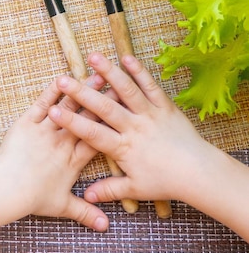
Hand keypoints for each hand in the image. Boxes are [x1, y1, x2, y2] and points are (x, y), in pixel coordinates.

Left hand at [0, 74, 109, 231]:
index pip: (99, 137)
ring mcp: (46, 130)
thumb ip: (85, 213)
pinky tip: (61, 78)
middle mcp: (64, 142)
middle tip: (118, 84)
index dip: (113, 123)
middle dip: (103, 100)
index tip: (127, 111)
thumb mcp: (62, 206)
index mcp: (75, 160)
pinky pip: (42, 103)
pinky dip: (52, 91)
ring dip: (82, 90)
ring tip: (96, 75)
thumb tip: (105, 227)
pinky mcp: (28, 123)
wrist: (7, 188)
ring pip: (68, 107)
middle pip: (88, 118)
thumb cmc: (33, 198)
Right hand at [47, 52, 214, 205]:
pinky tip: (126, 57)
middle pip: (104, 107)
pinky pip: (151, 86)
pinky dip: (139, 71)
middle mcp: (135, 128)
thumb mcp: (135, 189)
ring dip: (110, 73)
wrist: (199, 174)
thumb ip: (109, 190)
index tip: (53, 111)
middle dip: (82, 92)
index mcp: (123, 148)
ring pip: (127, 91)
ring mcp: (150, 115)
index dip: (71, 122)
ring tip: (94, 57)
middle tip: (65, 79)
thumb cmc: (166, 182)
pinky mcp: (165, 106)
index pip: (92, 133)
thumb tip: (87, 195)